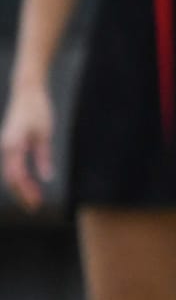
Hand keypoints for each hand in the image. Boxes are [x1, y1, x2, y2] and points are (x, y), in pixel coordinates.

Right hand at [1, 85, 55, 210]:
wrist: (27, 91)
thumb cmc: (38, 110)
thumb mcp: (44, 134)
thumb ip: (43, 156)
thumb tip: (46, 178)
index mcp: (13, 146)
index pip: (17, 176)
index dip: (26, 192)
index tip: (36, 203)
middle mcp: (5, 148)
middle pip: (11, 178)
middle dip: (22, 194)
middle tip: (35, 207)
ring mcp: (6, 146)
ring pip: (10, 174)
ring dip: (21, 188)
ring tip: (34, 200)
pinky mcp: (10, 144)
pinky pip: (12, 166)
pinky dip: (20, 178)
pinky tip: (29, 185)